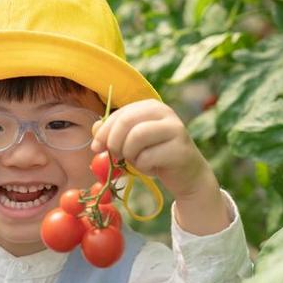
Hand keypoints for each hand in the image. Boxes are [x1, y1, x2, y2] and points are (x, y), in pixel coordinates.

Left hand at [91, 99, 229, 234]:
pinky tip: (152, 168)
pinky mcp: (180, 148)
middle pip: (127, 120)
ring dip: (129, 154)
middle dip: (114, 141)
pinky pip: (148, 157)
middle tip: (115, 156)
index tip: (96, 147)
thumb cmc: (155, 156)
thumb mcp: (131, 143)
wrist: (187, 175)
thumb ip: (113, 133)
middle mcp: (165, 112)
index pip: (120, 113)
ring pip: (136, 136)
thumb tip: (95, 128)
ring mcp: (175, 128)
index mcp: (151, 106)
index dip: (104, 131)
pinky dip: (143, 167)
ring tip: (137, 161)